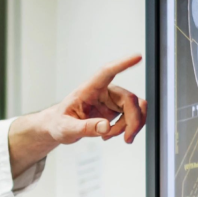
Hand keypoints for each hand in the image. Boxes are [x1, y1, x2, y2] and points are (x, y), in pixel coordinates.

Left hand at [9, 54, 149, 170]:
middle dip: (132, 121)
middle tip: (126, 138)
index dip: (122, 64)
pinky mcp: (117, 109)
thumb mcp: (66, 128)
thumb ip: (85, 128)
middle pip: (130, 99)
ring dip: (130, 126)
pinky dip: (127, 129)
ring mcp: (112, 99)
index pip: (107, 72)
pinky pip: (132, 116)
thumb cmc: (59, 122)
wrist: (60, 127)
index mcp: (89, 89)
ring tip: (109, 136)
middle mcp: (104, 91)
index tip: (137, 57)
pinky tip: (109, 135)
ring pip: (136, 108)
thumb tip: (105, 127)